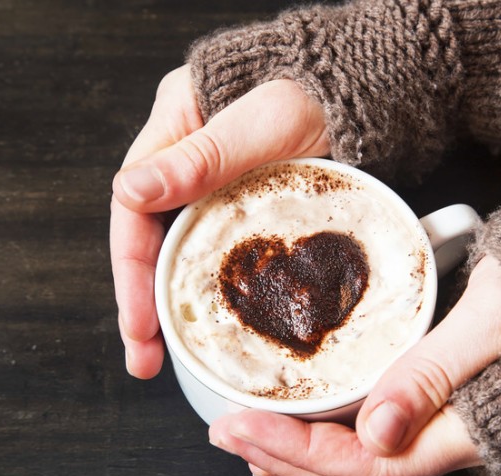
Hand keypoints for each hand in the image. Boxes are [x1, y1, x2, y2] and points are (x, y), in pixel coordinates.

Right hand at [110, 65, 329, 377]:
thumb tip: (130, 191)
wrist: (370, 93)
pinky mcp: (244, 199)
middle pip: (150, 236)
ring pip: (178, 246)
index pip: (133, 207)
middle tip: (146, 357)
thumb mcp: (263, 124)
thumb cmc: (322, 94)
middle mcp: (186, 157)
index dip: (131, 270)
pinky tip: (207, 319)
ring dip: (169, 300)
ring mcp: (215, 180)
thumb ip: (201, 159)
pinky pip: (215, 246)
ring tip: (163, 353)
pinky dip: (208, 285)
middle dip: (143, 300)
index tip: (139, 323)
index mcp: (174, 128)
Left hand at [208, 256, 500, 475]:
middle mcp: (447, 438)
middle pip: (353, 472)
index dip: (296, 451)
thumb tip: (379, 430)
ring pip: (360, 461)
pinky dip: (329, 439)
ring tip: (248, 440)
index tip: (239, 425)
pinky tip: (304, 432)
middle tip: (225, 432)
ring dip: (299, 453)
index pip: (365, 463)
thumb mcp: (494, 322)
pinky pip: (374, 439)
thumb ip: (437, 373)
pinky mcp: (437, 404)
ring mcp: (442, 425)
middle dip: (282, 457)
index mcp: (463, 428)